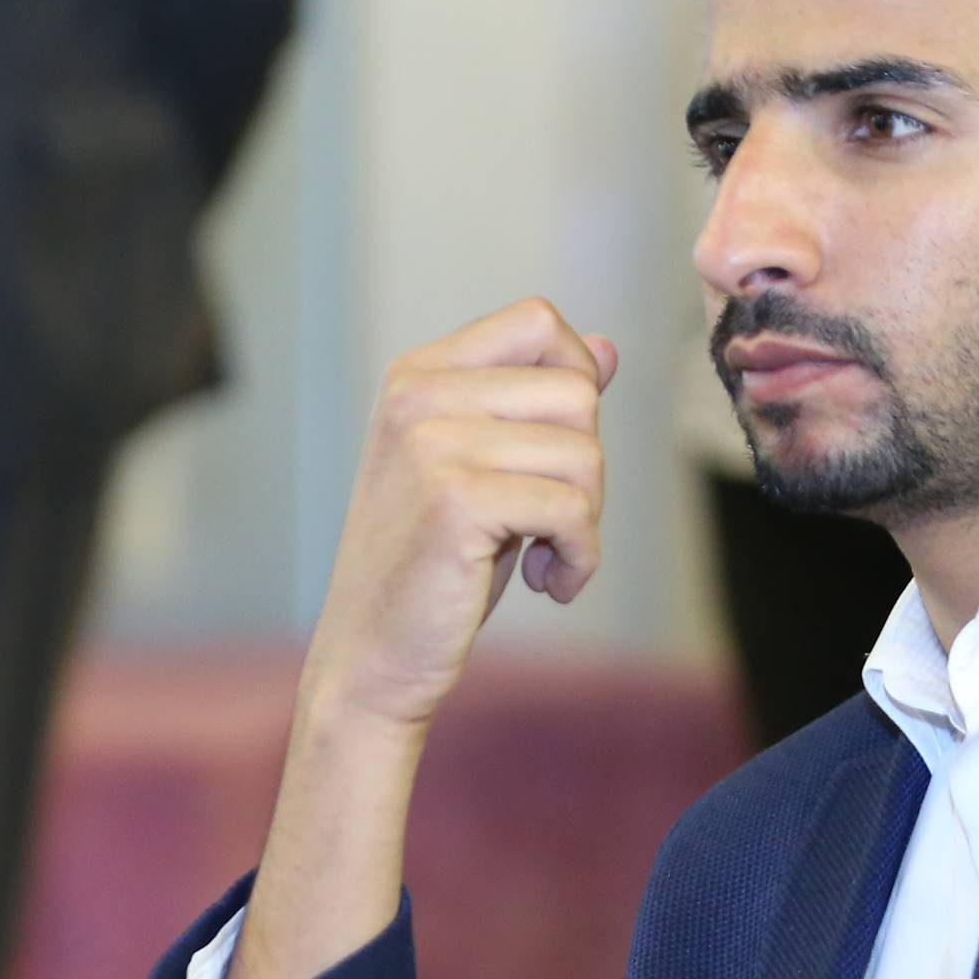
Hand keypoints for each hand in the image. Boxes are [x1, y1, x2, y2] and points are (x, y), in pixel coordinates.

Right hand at [303, 299, 618, 734]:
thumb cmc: (433, 566)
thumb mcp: (487, 470)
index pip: (536, 321)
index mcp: (418, 375)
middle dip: (585, 469)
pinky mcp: (454, 501)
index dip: (575, 382)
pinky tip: (546, 584)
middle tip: (549, 523)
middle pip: (575, 393)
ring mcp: (431, 444)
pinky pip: (572, 510)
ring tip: (544, 557)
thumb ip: (535, 406)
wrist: (372, 656)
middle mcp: (418, 396)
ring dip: (585, 521)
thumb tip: (606, 349)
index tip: (554, 453)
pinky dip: (581, 558)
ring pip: (583, 454)